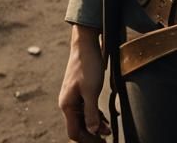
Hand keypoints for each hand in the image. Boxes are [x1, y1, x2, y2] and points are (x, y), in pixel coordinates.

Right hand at [58, 25, 110, 141]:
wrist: (86, 44)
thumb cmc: (88, 65)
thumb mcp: (91, 90)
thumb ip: (91, 112)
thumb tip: (93, 131)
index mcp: (67, 105)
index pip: (74, 132)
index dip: (87, 140)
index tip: (101, 142)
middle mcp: (67, 103)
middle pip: (78, 127)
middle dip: (92, 135)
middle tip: (107, 138)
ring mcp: (73, 97)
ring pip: (83, 118)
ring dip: (95, 125)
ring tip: (108, 130)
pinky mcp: (80, 91)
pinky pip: (86, 109)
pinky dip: (95, 115)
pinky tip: (105, 118)